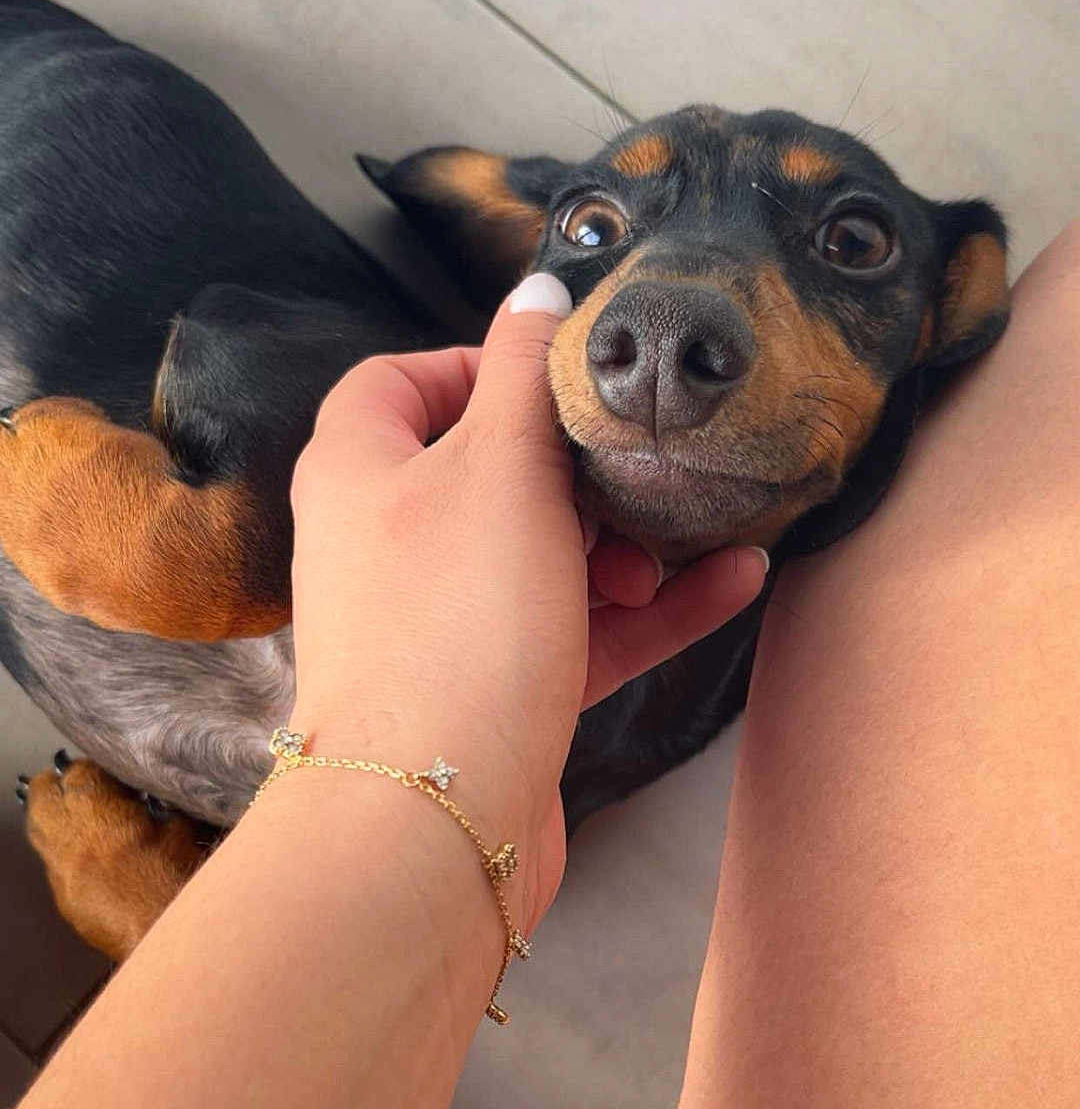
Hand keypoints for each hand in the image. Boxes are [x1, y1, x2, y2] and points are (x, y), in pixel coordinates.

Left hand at [288, 273, 768, 924]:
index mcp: (358, 469)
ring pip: (547, 556)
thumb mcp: (499, 466)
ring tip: (690, 534)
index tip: (567, 376)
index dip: (484, 364)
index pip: (403, 380)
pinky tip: (737, 580)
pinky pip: (580, 630)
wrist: (434, 821)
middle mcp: (389, 542)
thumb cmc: (456, 620)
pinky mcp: (498, 693)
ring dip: (627, 541)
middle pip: (492, 469)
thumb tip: (542, 287)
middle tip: (644, 469)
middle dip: (582, 465)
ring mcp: (443, 623)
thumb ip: (529, 369)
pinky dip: (648, 608)